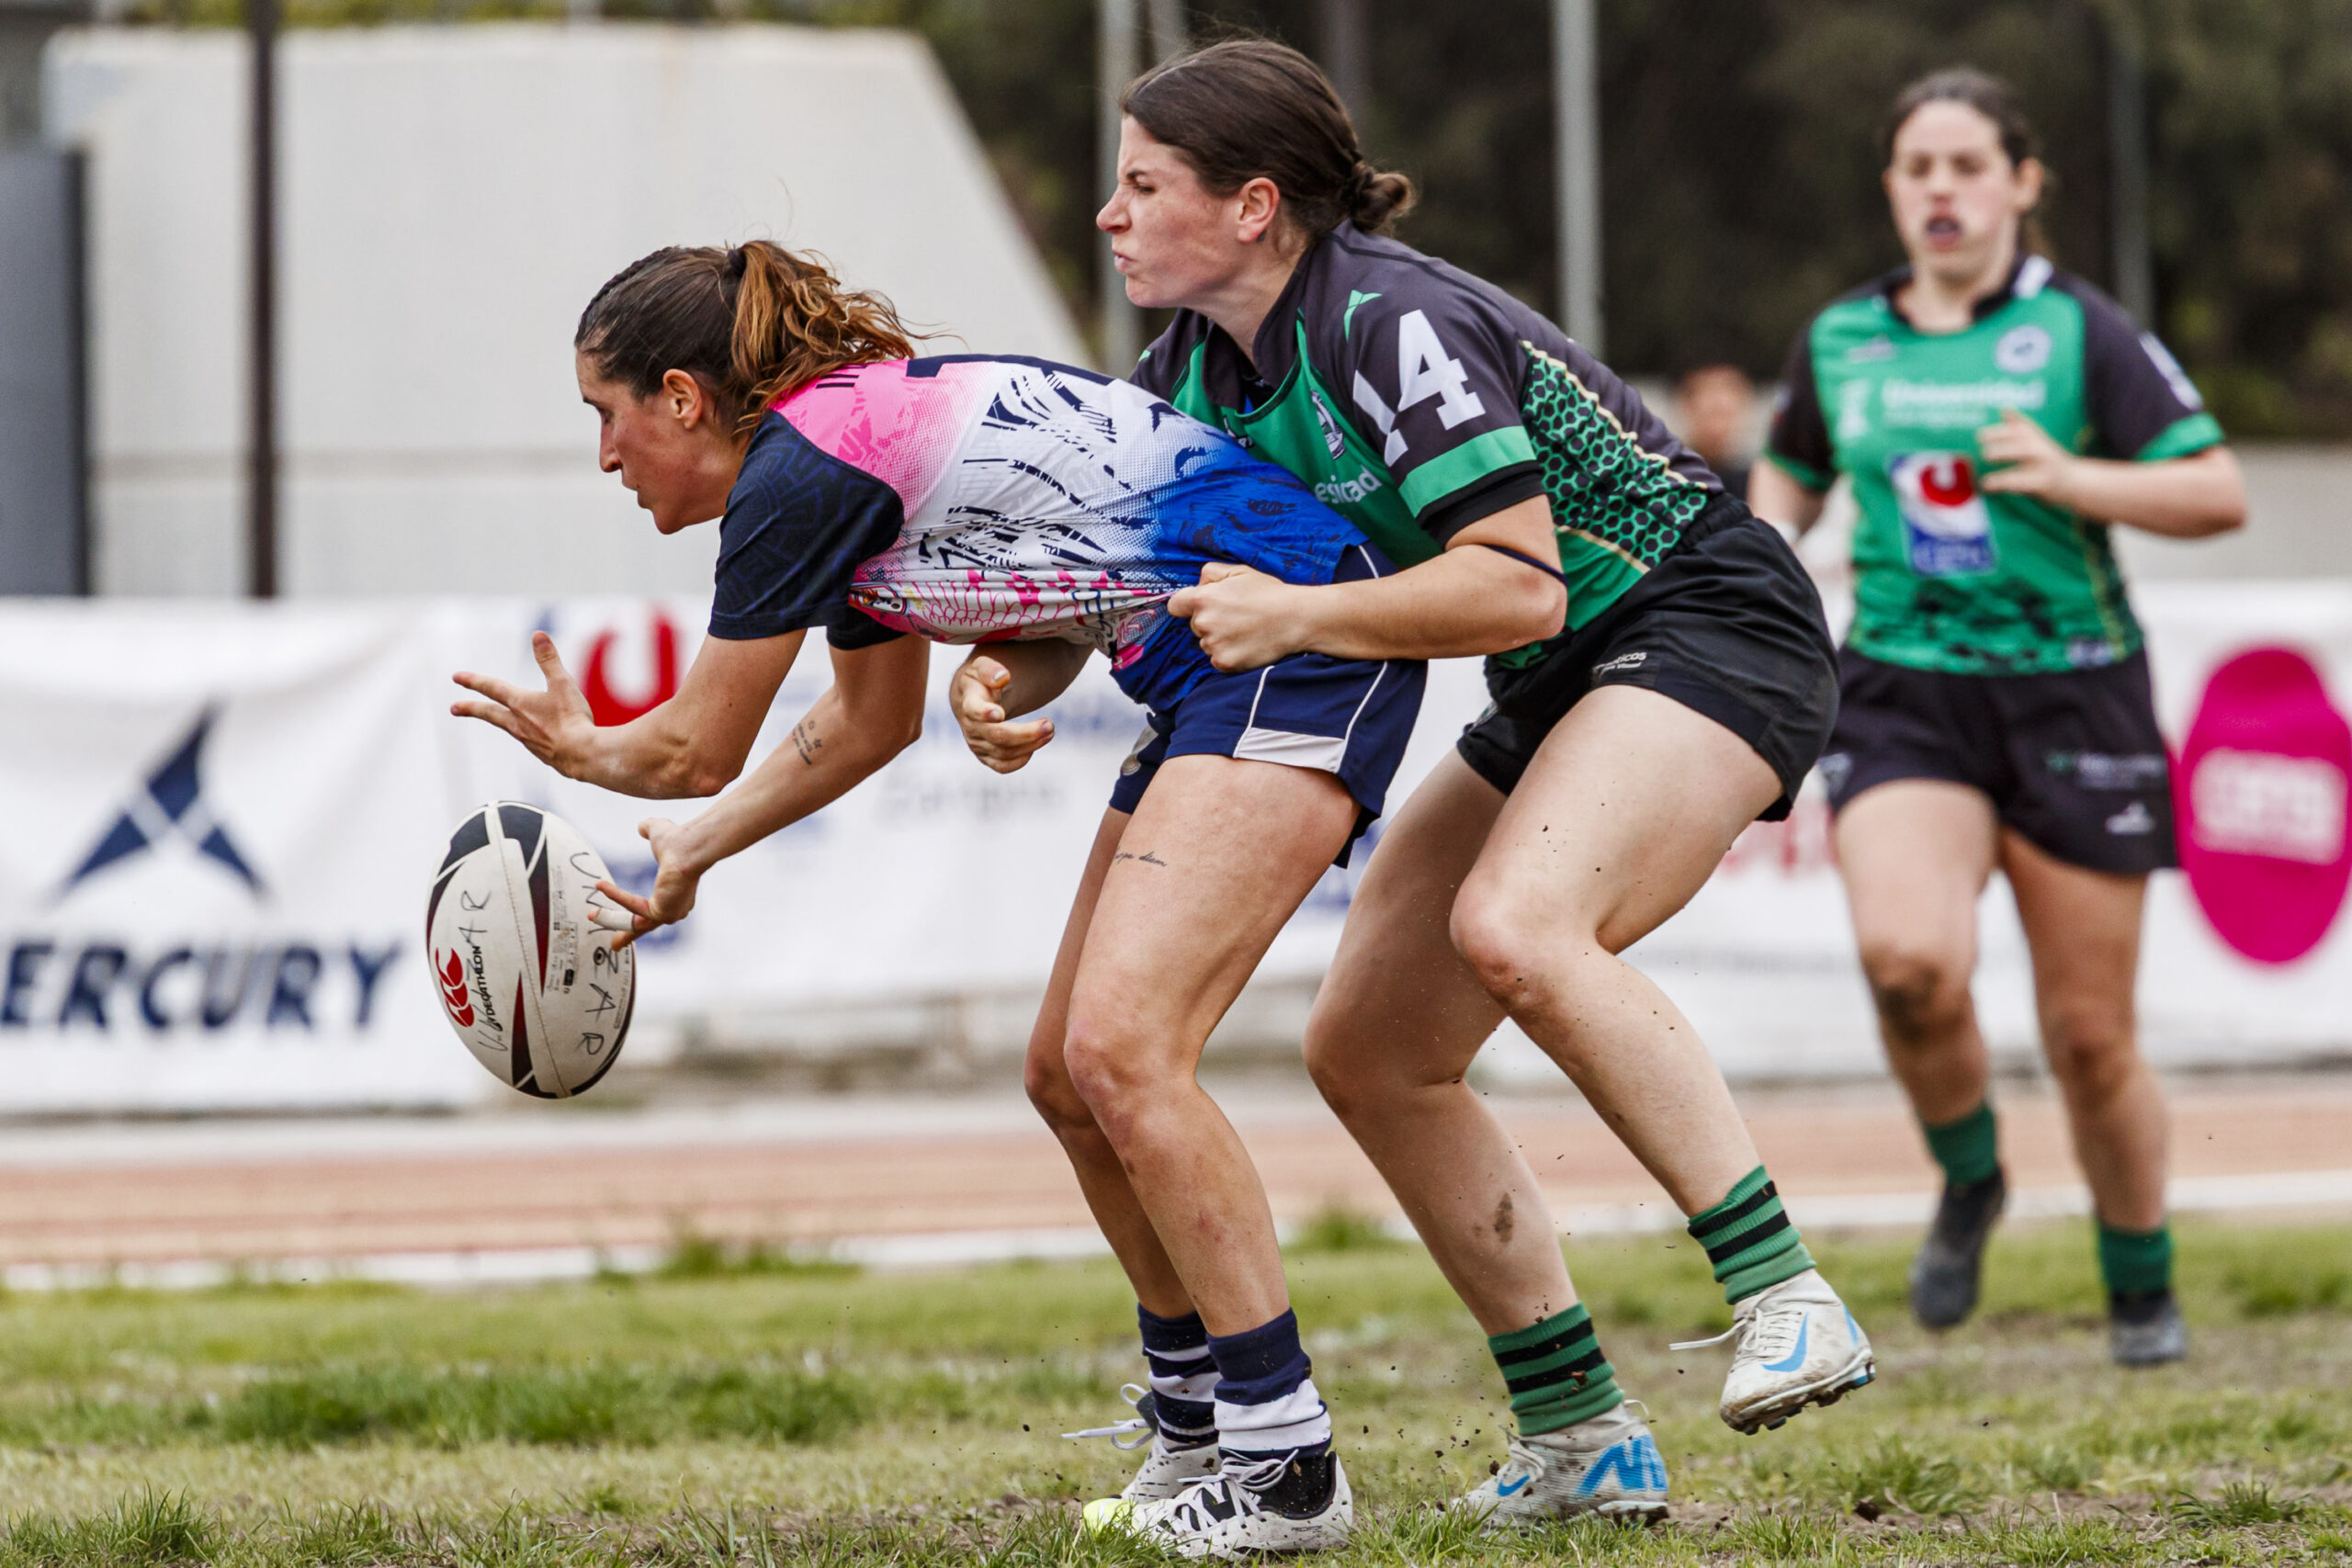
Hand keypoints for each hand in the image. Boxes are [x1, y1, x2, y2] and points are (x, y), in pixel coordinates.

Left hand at [451, 632, 597, 774]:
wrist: (581, 755)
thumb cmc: (571, 719)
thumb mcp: (562, 683)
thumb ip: (549, 660)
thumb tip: (538, 635)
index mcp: (521, 703)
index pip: (492, 688)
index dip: (473, 680)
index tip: (456, 677)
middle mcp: (518, 723)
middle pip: (489, 713)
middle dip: (470, 708)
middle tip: (454, 708)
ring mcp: (528, 740)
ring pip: (507, 726)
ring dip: (498, 720)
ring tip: (496, 718)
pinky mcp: (541, 753)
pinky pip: (527, 740)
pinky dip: (524, 734)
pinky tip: (531, 736)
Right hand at [592, 817, 703, 949]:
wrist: (689, 845)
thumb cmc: (680, 840)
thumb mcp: (658, 834)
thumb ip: (649, 831)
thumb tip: (642, 826)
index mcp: (677, 896)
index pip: (654, 912)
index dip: (637, 917)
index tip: (628, 923)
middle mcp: (675, 908)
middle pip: (645, 927)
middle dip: (625, 933)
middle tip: (614, 945)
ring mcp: (669, 913)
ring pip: (634, 921)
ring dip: (610, 918)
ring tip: (591, 915)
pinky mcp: (661, 912)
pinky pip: (632, 906)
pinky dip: (615, 896)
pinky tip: (600, 885)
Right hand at [952, 654, 1054, 773]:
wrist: (968, 699)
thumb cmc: (978, 680)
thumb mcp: (981, 666)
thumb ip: (990, 669)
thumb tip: (1003, 677)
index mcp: (968, 702)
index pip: (974, 711)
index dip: (985, 713)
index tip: (1000, 714)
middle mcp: (970, 727)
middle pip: (997, 736)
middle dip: (1025, 733)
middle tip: (1049, 725)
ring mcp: (977, 744)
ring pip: (1004, 753)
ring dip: (1030, 745)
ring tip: (1050, 731)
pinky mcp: (985, 756)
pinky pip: (1002, 766)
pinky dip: (1020, 760)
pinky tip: (1035, 747)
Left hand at [1167, 562, 1306, 671]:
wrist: (1295, 619)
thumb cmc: (1269, 593)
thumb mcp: (1240, 571)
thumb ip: (1211, 573)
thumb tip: (1199, 583)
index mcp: (1203, 598)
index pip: (1175, 605)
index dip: (1186, 605)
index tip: (1199, 606)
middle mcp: (1203, 623)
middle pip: (1195, 625)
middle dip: (1210, 621)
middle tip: (1237, 616)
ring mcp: (1213, 645)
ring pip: (1207, 643)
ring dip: (1220, 639)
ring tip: (1246, 630)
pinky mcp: (1224, 663)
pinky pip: (1218, 659)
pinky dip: (1229, 654)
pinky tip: (1248, 644)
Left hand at [1976, 409, 2080, 504]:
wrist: (2076, 483)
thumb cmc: (2049, 461)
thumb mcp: (2038, 441)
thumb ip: (2020, 426)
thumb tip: (2004, 409)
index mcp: (2037, 438)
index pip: (2020, 429)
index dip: (2000, 431)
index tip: (1979, 436)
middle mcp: (2042, 448)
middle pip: (2023, 438)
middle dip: (2003, 440)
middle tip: (1983, 450)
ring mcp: (2045, 465)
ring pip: (2025, 454)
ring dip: (2004, 455)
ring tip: (1984, 460)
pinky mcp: (2044, 483)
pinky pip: (2022, 480)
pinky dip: (2003, 481)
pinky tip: (1987, 484)